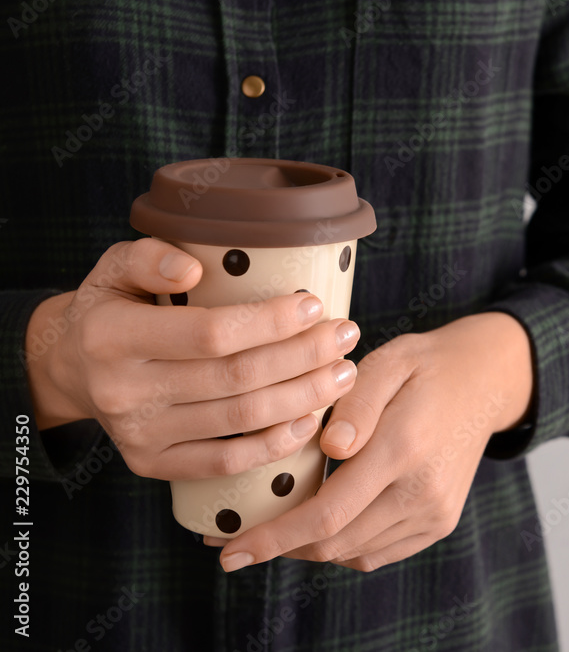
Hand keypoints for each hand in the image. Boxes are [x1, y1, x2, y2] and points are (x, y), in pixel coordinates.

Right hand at [25, 238, 358, 479]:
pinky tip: (310, 419)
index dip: (270, 322)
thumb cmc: (113, 306)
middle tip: (347, 336)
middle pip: (236, 378)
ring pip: (240, 421)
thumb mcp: (115, 267)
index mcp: (111, 335)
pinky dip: (275, 444)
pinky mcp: (151, 464)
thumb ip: (149, 256)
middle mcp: (122, 391)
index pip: (209, 333)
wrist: (70, 368)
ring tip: (343, 373)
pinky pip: (226, 462)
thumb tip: (192, 269)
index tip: (314, 306)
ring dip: (303, 398)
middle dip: (304, 357)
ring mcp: (138, 434)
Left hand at [210, 312, 532, 572]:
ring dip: (308, 548)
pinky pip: (377, 553)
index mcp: (404, 447)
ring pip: (353, 554)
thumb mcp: (388, 362)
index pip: (328, 511)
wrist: (484, 382)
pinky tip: (319, 524)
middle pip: (335, 542)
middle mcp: (424, 490)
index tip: (231, 550)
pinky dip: (341, 548)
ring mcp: (436, 512)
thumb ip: (356, 403)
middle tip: (235, 542)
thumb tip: (329, 449)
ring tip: (273, 529)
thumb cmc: (425, 366)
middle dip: (279, 548)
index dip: (274, 537)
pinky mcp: (439, 522)